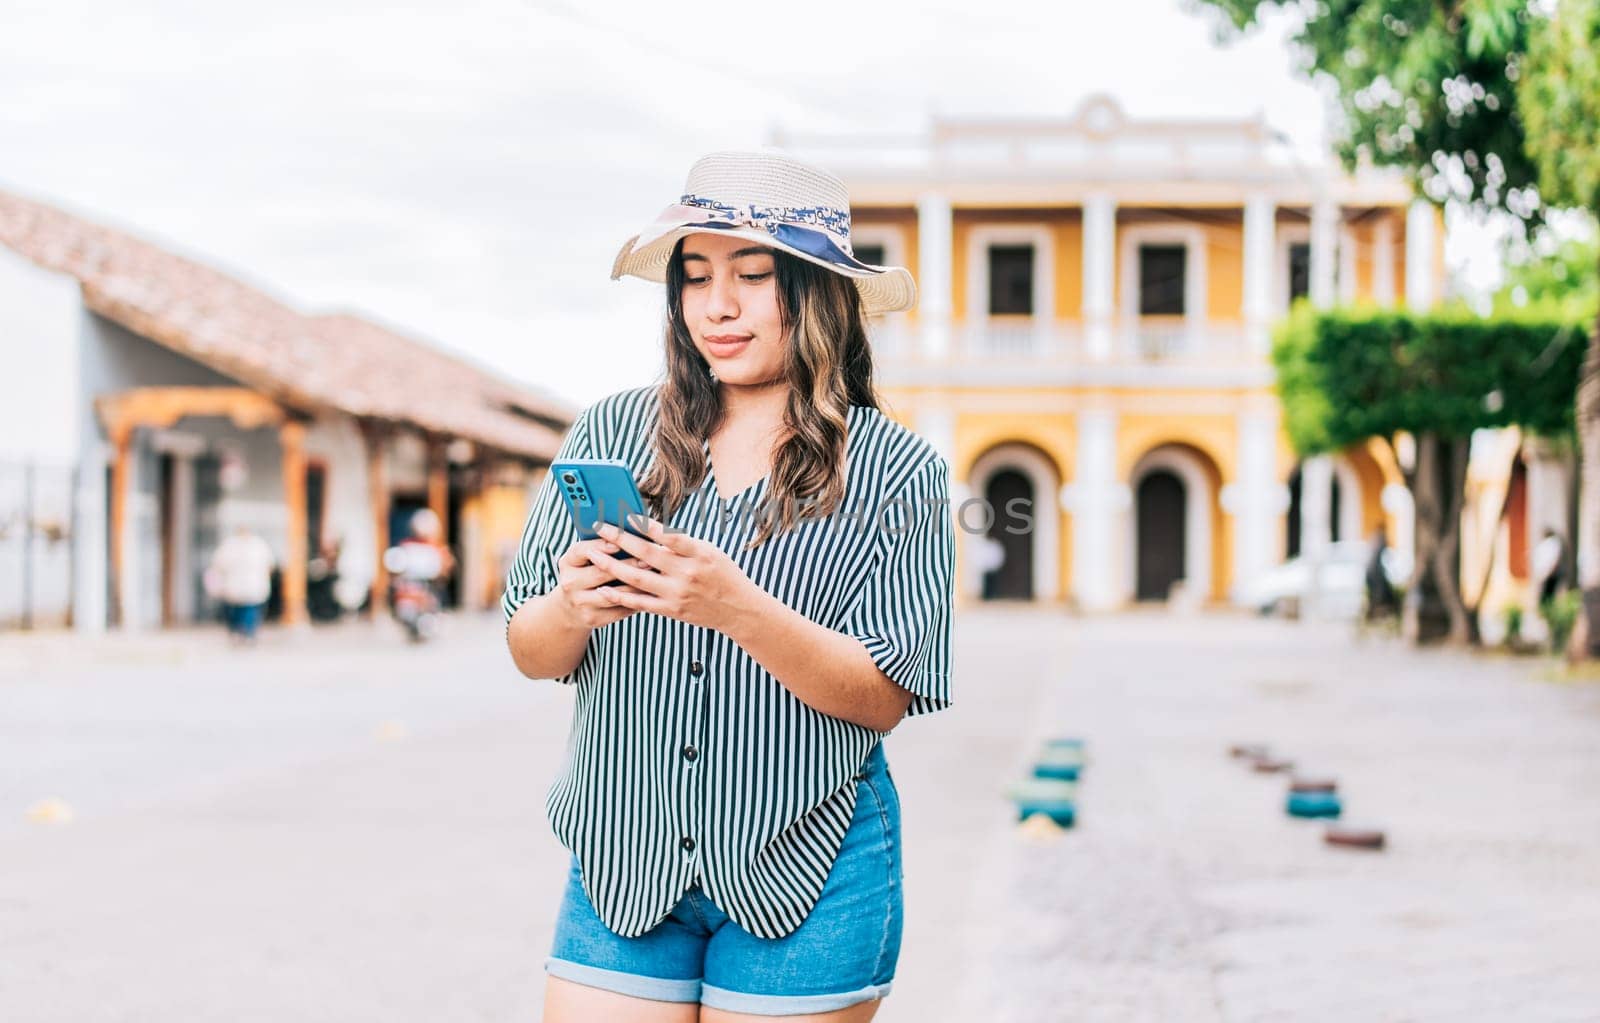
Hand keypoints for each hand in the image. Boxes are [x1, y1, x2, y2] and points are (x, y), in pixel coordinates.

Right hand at [554, 537, 649, 628]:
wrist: (571, 608)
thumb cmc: (586, 573)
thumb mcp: (584, 559)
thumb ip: (601, 546)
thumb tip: (631, 534)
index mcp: (567, 562)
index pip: (581, 551)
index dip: (600, 546)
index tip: (618, 543)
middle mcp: (570, 583)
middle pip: (600, 573)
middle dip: (627, 565)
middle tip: (648, 559)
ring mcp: (580, 603)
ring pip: (612, 594)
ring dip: (635, 585)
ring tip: (654, 576)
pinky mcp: (592, 618)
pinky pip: (618, 609)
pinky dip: (635, 601)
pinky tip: (650, 594)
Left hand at [588, 514, 759, 632]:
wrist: (739, 610)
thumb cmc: (724, 574)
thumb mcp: (710, 552)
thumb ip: (683, 544)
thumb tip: (652, 530)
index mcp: (699, 553)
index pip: (669, 536)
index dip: (646, 525)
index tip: (625, 515)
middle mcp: (687, 573)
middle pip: (647, 554)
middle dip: (620, 539)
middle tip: (599, 528)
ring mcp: (678, 593)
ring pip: (638, 579)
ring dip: (612, 566)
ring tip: (593, 555)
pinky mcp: (672, 610)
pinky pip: (641, 603)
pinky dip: (621, 596)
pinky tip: (603, 589)